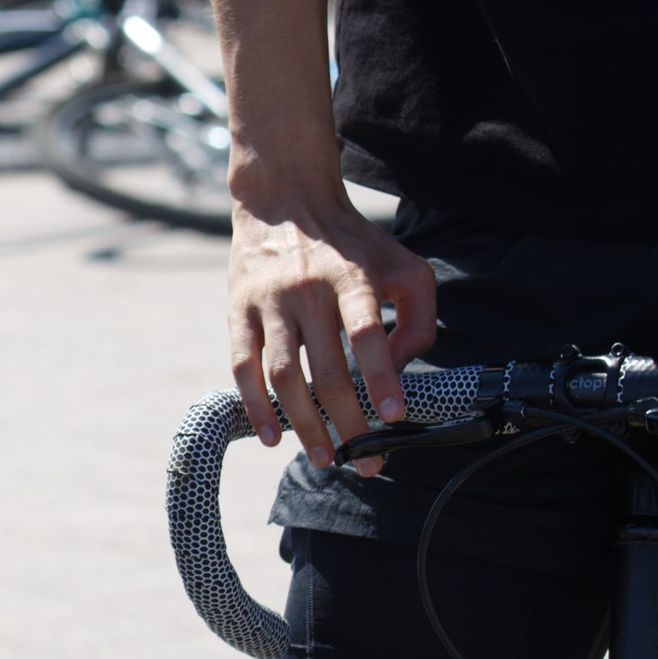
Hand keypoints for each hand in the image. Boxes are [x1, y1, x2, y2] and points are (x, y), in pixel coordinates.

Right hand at [229, 200, 434, 469]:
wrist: (284, 199)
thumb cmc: (353, 242)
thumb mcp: (402, 264)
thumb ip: (418, 316)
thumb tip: (400, 369)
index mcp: (352, 275)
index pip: (367, 331)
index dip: (381, 374)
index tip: (393, 414)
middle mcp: (308, 289)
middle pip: (327, 368)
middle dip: (348, 421)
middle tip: (365, 459)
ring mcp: (270, 302)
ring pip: (285, 375)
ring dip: (304, 422)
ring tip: (324, 456)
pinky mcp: (239, 311)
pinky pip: (243, 367)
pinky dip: (256, 406)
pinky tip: (272, 435)